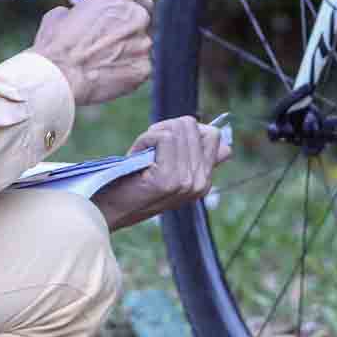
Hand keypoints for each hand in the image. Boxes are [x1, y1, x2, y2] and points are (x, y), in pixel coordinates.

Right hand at [31, 0, 153, 106]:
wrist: (59, 76)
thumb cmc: (56, 45)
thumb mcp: (60, 15)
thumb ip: (79, 12)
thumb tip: (85, 17)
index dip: (131, 10)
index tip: (126, 19)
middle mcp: (136, 15)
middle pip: (141, 22)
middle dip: (129, 33)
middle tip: (111, 45)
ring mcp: (143, 42)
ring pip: (140, 48)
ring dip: (127, 54)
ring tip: (101, 66)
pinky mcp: (144, 67)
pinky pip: (138, 69)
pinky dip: (126, 74)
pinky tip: (106, 78)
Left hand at [92, 115, 232, 232]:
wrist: (108, 210)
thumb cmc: (134, 185)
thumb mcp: (171, 172)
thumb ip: (198, 159)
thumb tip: (227, 148)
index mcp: (204, 181)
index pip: (213, 135)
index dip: (185, 130)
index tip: (165, 145)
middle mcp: (200, 182)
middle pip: (193, 126)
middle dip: (166, 129)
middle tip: (149, 149)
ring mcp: (186, 182)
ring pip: (178, 129)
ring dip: (153, 134)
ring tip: (143, 154)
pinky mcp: (167, 178)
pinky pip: (162, 137)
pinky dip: (144, 140)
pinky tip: (137, 157)